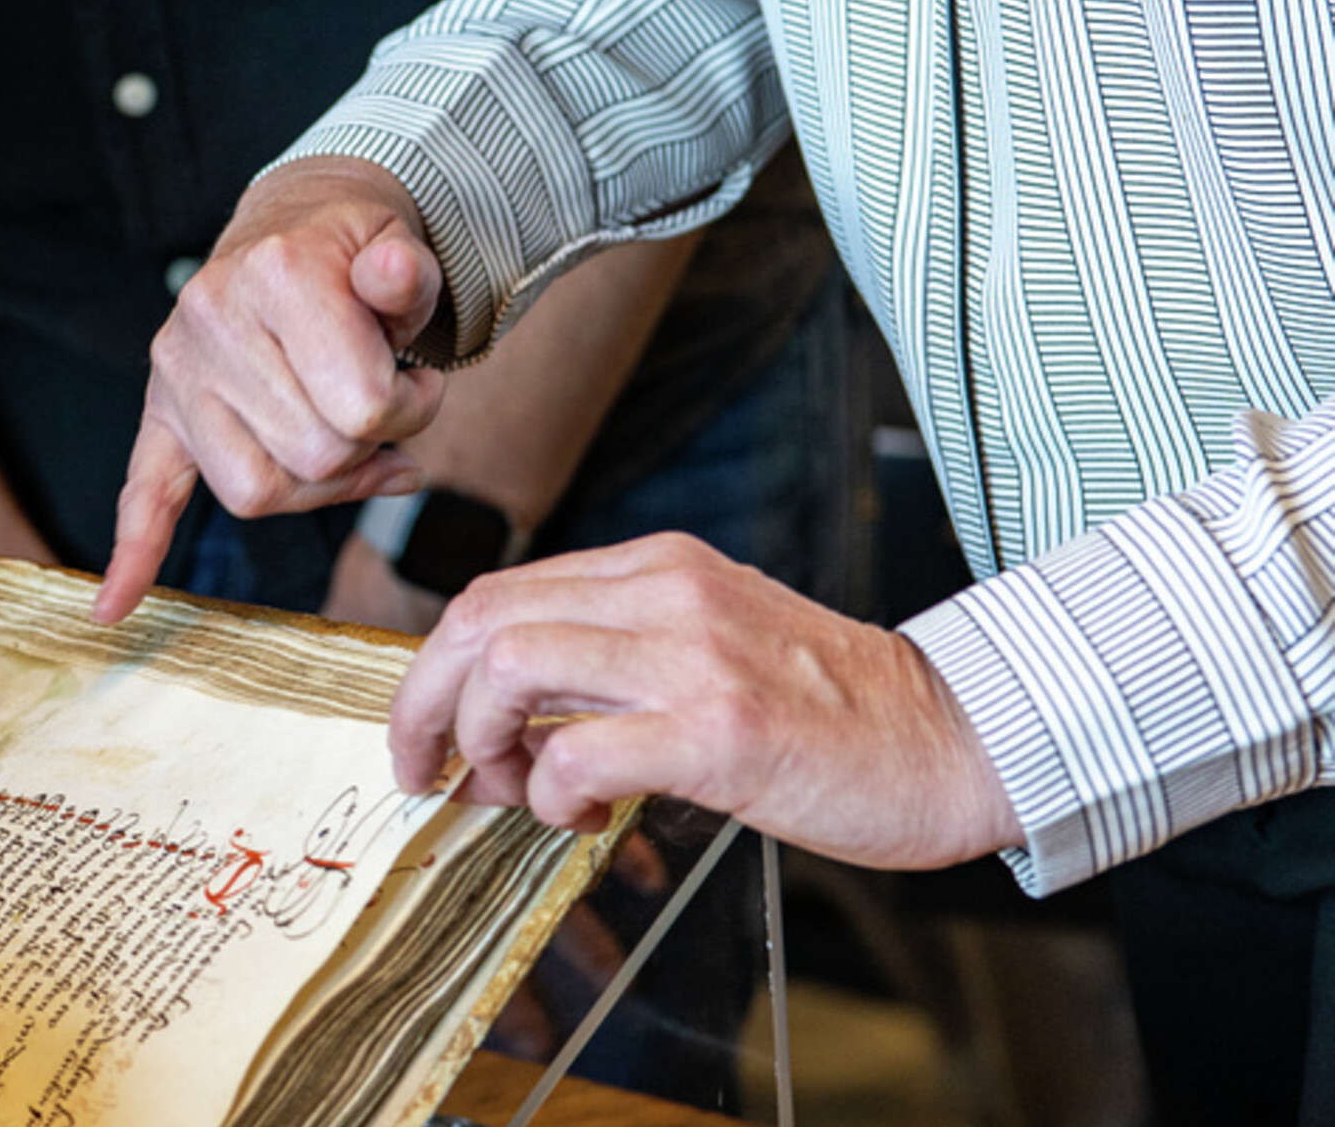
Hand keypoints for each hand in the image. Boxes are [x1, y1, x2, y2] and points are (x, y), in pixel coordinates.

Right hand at [95, 157, 446, 621]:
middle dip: (368, 447)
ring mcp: (178, 372)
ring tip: (344, 447)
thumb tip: (390, 276)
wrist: (295, 226)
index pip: (359, 407)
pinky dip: (134, 552)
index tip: (420, 383)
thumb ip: (407, 272)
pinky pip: (144, 492)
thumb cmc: (355, 255)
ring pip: (252, 492)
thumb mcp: (400, 249)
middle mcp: (211, 322)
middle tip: (390, 408)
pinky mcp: (162, 413)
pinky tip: (115, 606)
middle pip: (311, 456)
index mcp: (274, 275)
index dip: (412, 411)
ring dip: (313, 488)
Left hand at [386, 533, 1024, 871]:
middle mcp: (668, 594)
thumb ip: (620, 650)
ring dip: (482, 744)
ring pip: (509, 669)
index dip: (436, 670)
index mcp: (659, 568)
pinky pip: (578, 754)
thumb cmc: (835, 710)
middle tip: (429, 771)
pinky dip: (553, 794)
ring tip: (515, 791)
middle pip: (481, 622)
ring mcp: (693, 658)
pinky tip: (584, 815)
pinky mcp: (720, 730)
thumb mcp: (714, 641)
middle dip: (425, 706)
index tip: (429, 731)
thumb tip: (511, 706)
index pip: (497, 595)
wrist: (959, 738)